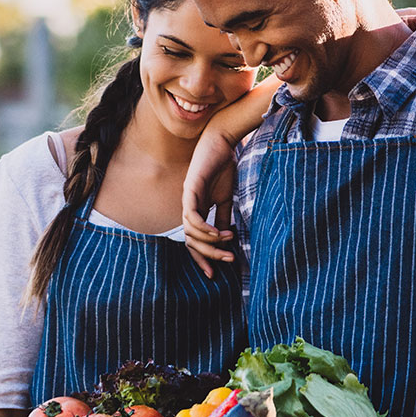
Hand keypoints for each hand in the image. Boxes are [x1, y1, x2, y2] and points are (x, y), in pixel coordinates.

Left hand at [182, 125, 237, 278]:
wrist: (222, 142)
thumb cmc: (223, 168)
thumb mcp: (226, 198)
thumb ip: (224, 217)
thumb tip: (227, 239)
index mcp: (197, 212)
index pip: (194, 242)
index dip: (202, 259)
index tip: (215, 274)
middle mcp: (188, 208)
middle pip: (191, 242)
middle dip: (208, 255)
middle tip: (227, 261)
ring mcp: (187, 200)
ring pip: (191, 232)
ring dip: (210, 241)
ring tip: (228, 241)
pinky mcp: (190, 190)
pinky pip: (192, 215)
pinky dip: (204, 227)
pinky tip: (218, 232)